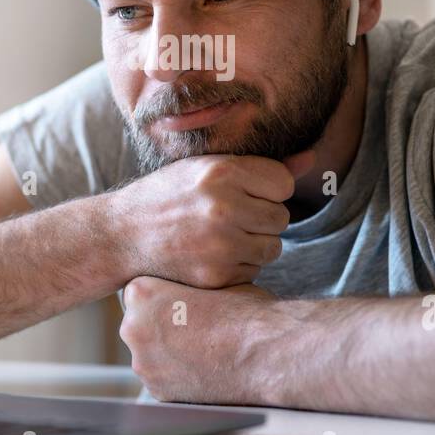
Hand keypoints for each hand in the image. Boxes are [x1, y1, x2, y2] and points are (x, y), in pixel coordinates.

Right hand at [104, 150, 314, 288]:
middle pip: (281, 216)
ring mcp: (220, 245)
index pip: (283, 183)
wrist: (121, 235)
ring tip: (221, 234)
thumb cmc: (168, 195)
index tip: (244, 192)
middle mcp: (223, 206)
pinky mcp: (216, 275)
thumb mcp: (207, 168)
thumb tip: (313, 159)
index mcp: (221, 171)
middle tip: (228, 215)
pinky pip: (254, 270)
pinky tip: (212, 254)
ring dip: (255, 243)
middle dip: (261, 217)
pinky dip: (240, 265)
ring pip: (273, 246)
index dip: (267, 189)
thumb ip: (262, 166)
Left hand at [119, 276, 285, 404]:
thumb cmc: (245, 312)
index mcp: (142, 294)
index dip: (164, 294)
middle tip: (194, 324)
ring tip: (203, 346)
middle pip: (139, 322)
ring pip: (150, 351)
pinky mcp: (158, 391)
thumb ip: (184, 284)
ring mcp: (143, 363)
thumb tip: (180, 288)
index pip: (139, 290)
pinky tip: (203, 366)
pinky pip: (162, 377)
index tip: (183, 301)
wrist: (267, 353)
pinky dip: (178, 373)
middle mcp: (132, 328)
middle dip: (161, 323)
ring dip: (169, 349)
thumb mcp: (210, 279)